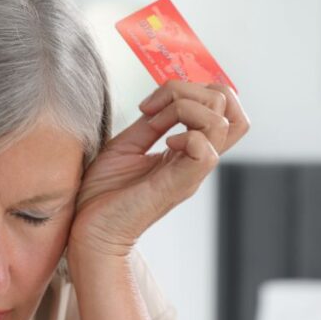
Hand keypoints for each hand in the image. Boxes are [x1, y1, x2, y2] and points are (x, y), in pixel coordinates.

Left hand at [68, 80, 249, 257]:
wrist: (89, 229)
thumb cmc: (102, 194)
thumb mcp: (126, 145)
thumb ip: (150, 123)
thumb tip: (163, 100)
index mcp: (187, 150)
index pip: (223, 110)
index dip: (194, 89)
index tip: (153, 102)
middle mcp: (196, 160)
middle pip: (231, 110)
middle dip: (192, 90)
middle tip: (155, 108)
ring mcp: (191, 172)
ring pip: (222, 123)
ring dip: (186, 108)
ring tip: (156, 124)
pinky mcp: (179, 184)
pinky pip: (206, 150)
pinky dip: (185, 135)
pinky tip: (163, 145)